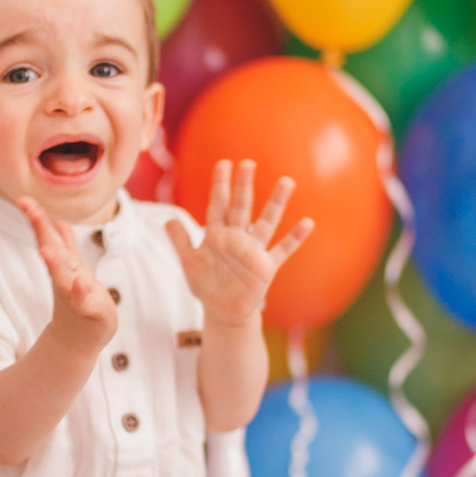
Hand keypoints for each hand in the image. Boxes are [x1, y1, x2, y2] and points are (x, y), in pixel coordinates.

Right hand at [18, 197, 117, 353]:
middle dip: (42, 231)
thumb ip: (66, 247)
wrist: (79, 340)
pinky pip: (86, 301)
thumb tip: (59, 223)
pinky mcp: (93, 311)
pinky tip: (80, 283)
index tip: (22, 199)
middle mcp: (66, 278)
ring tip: (46, 251)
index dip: (37, 218)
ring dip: (56, 264)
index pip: (48, 238)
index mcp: (62, 266)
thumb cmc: (78, 303)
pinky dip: (81, 293)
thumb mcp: (73, 271)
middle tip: (31, 210)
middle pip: (53, 252)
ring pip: (65, 277)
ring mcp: (77, 295)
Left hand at [165, 160, 313, 326]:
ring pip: (267, 222)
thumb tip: (167, 220)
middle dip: (244, 186)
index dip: (220, 185)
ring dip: (276, 203)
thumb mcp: (190, 264)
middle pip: (242, 207)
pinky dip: (295, 238)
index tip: (223, 163)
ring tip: (286, 181)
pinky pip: (283, 250)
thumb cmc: (207, 286)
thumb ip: (180, 242)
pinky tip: (308, 223)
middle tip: (248, 163)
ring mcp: (254, 251)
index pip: (218, 205)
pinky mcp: (267, 267)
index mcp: (217, 234)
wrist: (223, 312)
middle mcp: (237, 238)